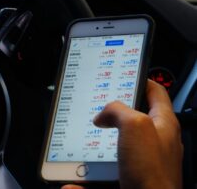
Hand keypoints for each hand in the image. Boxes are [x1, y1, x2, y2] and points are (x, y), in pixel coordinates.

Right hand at [62, 80, 182, 188]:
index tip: (124, 74)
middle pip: (136, 113)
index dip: (141, 79)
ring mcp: (144, 156)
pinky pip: (111, 160)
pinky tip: (84, 162)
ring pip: (121, 136)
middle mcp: (156, 138)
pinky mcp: (132, 172)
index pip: (155, 91)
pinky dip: (97, 159)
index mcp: (163, 123)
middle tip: (100, 102)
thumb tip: (103, 114)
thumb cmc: (151, 171)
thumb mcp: (134, 125)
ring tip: (90, 127)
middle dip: (117, 107)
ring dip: (105, 132)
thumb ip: (118, 110)